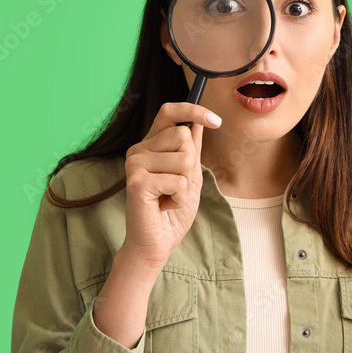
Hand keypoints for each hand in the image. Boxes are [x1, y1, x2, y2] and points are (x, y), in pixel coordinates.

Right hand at [120, 102, 221, 267]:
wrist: (157, 242)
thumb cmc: (172, 211)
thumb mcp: (189, 175)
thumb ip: (191, 149)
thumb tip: (199, 122)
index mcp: (150, 145)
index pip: (169, 112)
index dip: (193, 110)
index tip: (216, 120)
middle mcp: (138, 150)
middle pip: (183, 135)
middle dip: (191, 165)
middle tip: (176, 186)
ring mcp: (135, 163)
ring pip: (184, 159)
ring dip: (186, 185)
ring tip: (169, 197)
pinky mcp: (137, 181)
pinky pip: (178, 181)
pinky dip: (179, 198)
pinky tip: (164, 206)